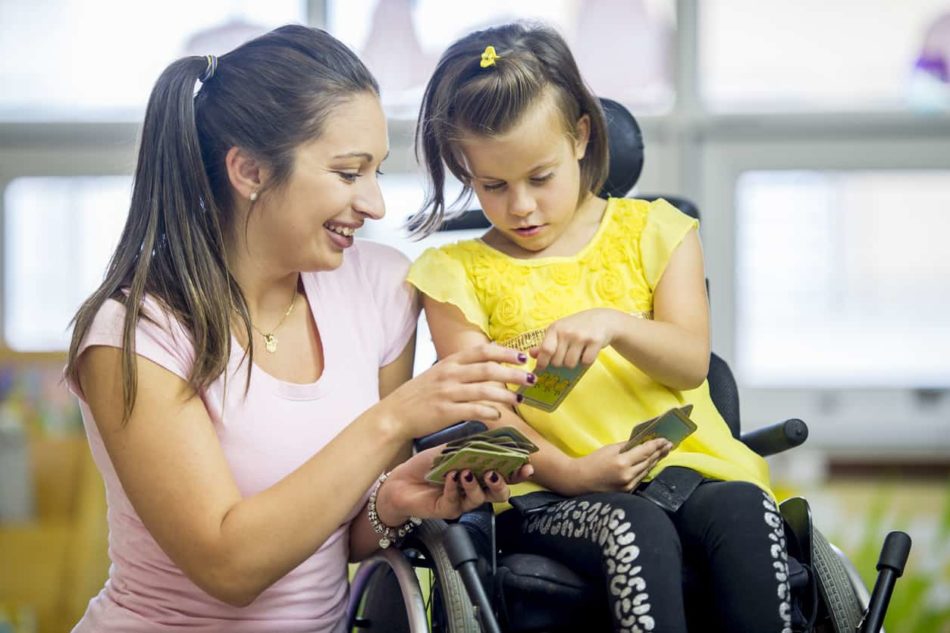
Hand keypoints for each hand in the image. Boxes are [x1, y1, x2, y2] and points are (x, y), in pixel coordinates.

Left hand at [375, 446, 534, 522]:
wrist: (400, 480)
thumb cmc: (427, 466)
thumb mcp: (451, 450)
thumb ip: (471, 446)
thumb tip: (492, 436)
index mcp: (480, 474)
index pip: (505, 474)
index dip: (518, 472)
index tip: (526, 465)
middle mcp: (475, 489)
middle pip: (499, 493)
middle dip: (503, 484)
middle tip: (497, 473)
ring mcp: (463, 501)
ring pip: (480, 499)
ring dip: (476, 485)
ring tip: (467, 473)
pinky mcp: (448, 510)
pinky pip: (456, 501)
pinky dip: (454, 487)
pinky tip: (450, 477)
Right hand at [377, 343, 534, 440]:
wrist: (394, 415)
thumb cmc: (419, 395)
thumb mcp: (438, 373)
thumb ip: (461, 369)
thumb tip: (489, 365)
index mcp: (450, 362)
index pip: (482, 351)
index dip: (505, 352)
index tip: (523, 357)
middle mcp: (450, 374)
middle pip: (488, 369)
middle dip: (513, 374)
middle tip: (531, 379)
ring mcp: (447, 393)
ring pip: (484, 390)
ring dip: (506, 395)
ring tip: (520, 399)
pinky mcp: (445, 412)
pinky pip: (472, 410)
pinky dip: (488, 412)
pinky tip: (497, 415)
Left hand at [533, 308, 622, 370]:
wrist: (602, 319)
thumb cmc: (576, 327)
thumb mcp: (559, 331)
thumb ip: (545, 343)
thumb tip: (531, 354)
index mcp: (555, 328)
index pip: (545, 350)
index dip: (542, 362)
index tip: (542, 368)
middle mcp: (567, 332)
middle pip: (557, 361)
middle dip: (560, 363)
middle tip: (566, 356)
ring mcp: (581, 336)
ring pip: (570, 364)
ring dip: (573, 363)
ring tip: (577, 353)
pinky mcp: (595, 341)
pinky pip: (586, 362)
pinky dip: (586, 362)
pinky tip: (587, 352)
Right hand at [570, 438, 671, 493]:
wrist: (579, 481)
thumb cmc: (592, 461)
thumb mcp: (609, 449)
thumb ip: (627, 446)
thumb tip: (642, 442)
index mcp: (622, 462)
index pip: (645, 451)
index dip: (656, 445)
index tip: (665, 439)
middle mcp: (628, 476)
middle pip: (649, 461)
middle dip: (659, 452)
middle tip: (669, 444)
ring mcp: (628, 486)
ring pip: (647, 471)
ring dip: (655, 461)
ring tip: (663, 452)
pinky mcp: (627, 492)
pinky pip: (640, 478)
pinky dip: (646, 469)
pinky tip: (652, 463)